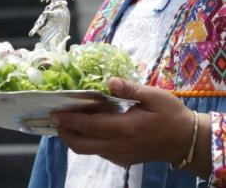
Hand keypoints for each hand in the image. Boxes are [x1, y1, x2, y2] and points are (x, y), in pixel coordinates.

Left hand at [51, 77, 194, 166]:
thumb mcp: (154, 96)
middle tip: (54, 117)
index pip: (90, 126)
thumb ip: (130, 89)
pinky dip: (86, 141)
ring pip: (88, 151)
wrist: (185, 141)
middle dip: (64, 132)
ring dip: (74, 137)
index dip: (70, 120)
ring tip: (66, 120)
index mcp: (126, 128)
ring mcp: (120, 156)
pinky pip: (98, 152)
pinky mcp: (123, 159)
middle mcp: (119, 146)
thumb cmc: (170, 114)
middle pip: (82, 145)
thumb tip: (109, 81)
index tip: (55, 111)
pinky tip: (87, 126)